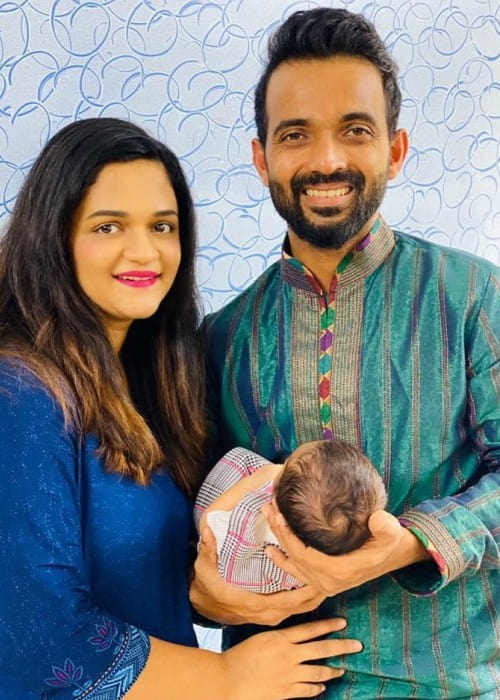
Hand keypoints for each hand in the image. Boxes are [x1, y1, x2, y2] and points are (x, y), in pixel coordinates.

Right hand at [189, 526, 325, 625]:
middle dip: (320, 591)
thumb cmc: (206, 586)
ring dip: (318, 595)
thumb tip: (207, 530)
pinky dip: (310, 599)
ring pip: (302, 610)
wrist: (203, 606)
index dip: (306, 590)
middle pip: (302, 607)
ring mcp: (271, 616)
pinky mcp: (273, 613)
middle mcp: (267, 614)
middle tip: (337, 575)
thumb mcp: (204, 567)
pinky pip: (297, 609)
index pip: (289, 601)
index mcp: (256, 604)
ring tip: (335, 578)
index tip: (321, 577)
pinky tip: (320, 585)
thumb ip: (207, 549)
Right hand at [222, 617, 361, 698]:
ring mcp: (289, 675)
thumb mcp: (260, 638)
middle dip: (342, 646)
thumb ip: (279, 639)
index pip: (310, 629)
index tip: (343, 623)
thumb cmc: (239, 657)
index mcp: (281, 638)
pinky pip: (308, 690)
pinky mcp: (286, 692)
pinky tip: (322, 687)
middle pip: (321, 649)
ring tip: (343, 669)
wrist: (227, 681)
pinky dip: (317, 688)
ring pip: (319, 672)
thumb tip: (294, 638)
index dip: (328, 626)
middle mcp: (289, 655)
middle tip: (357, 645)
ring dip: (333, 670)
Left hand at [263, 506, 429, 596]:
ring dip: (278, 544)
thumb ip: (386, 527)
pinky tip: (271, 550)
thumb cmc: (391, 541)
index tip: (278, 514)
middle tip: (268, 508)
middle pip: (294, 558)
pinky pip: (298, 571)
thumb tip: (378, 519)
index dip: (288, 536)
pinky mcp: (324, 579)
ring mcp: (325, 583)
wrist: (395, 555)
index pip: (304, 555)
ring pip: (293, 565)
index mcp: (340, 571)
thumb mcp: (392, 532)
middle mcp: (329, 582)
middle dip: (278, 533)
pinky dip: (284, 560)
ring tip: (267, 520)